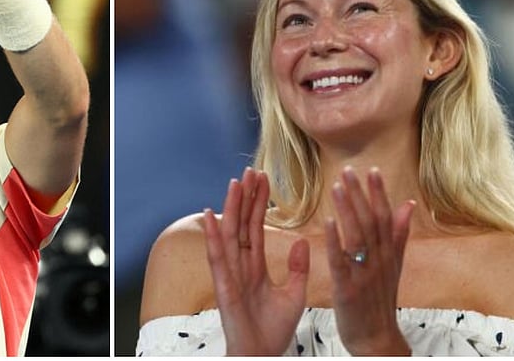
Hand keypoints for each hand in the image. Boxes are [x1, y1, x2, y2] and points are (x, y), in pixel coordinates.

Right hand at [202, 167, 309, 355]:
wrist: (262, 354)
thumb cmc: (273, 330)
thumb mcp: (293, 294)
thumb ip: (297, 268)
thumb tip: (303, 241)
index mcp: (254, 266)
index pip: (256, 227)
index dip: (259, 203)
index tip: (263, 179)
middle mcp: (239, 265)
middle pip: (242, 224)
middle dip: (246, 198)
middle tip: (250, 171)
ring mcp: (230, 274)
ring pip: (229, 234)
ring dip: (231, 208)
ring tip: (235, 182)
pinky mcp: (224, 286)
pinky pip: (217, 256)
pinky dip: (213, 235)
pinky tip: (210, 214)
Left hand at [324, 166, 415, 354]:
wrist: (377, 339)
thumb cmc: (381, 300)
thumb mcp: (395, 266)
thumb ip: (399, 235)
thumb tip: (408, 204)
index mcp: (390, 254)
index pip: (385, 217)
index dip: (379, 193)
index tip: (372, 170)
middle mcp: (380, 261)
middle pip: (371, 222)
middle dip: (360, 195)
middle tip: (348, 169)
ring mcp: (364, 275)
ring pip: (357, 237)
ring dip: (347, 210)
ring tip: (337, 186)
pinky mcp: (347, 289)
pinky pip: (340, 262)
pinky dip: (335, 240)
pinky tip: (327, 221)